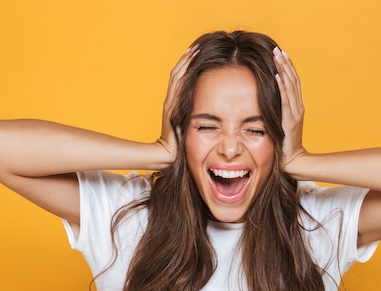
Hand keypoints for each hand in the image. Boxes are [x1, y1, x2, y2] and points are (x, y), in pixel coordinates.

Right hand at [157, 45, 198, 160]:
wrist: (168, 153)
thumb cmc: (181, 144)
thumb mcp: (190, 126)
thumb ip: (195, 116)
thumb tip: (211, 109)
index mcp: (175, 103)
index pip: (181, 79)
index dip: (187, 65)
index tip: (196, 54)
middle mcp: (171, 100)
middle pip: (178, 74)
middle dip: (187, 60)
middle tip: (196, 46)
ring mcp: (170, 102)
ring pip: (177, 77)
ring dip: (185, 63)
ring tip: (194, 50)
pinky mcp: (171, 106)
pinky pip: (178, 86)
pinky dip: (184, 73)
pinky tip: (190, 64)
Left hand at [273, 47, 306, 170]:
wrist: (293, 160)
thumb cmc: (283, 145)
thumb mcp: (280, 124)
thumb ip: (276, 113)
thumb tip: (265, 103)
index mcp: (296, 108)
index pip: (293, 83)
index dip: (287, 68)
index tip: (281, 54)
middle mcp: (298, 108)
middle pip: (293, 80)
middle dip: (285, 64)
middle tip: (278, 49)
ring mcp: (295, 114)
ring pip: (291, 87)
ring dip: (283, 70)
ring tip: (278, 56)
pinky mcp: (290, 121)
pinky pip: (286, 101)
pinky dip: (282, 87)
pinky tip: (277, 76)